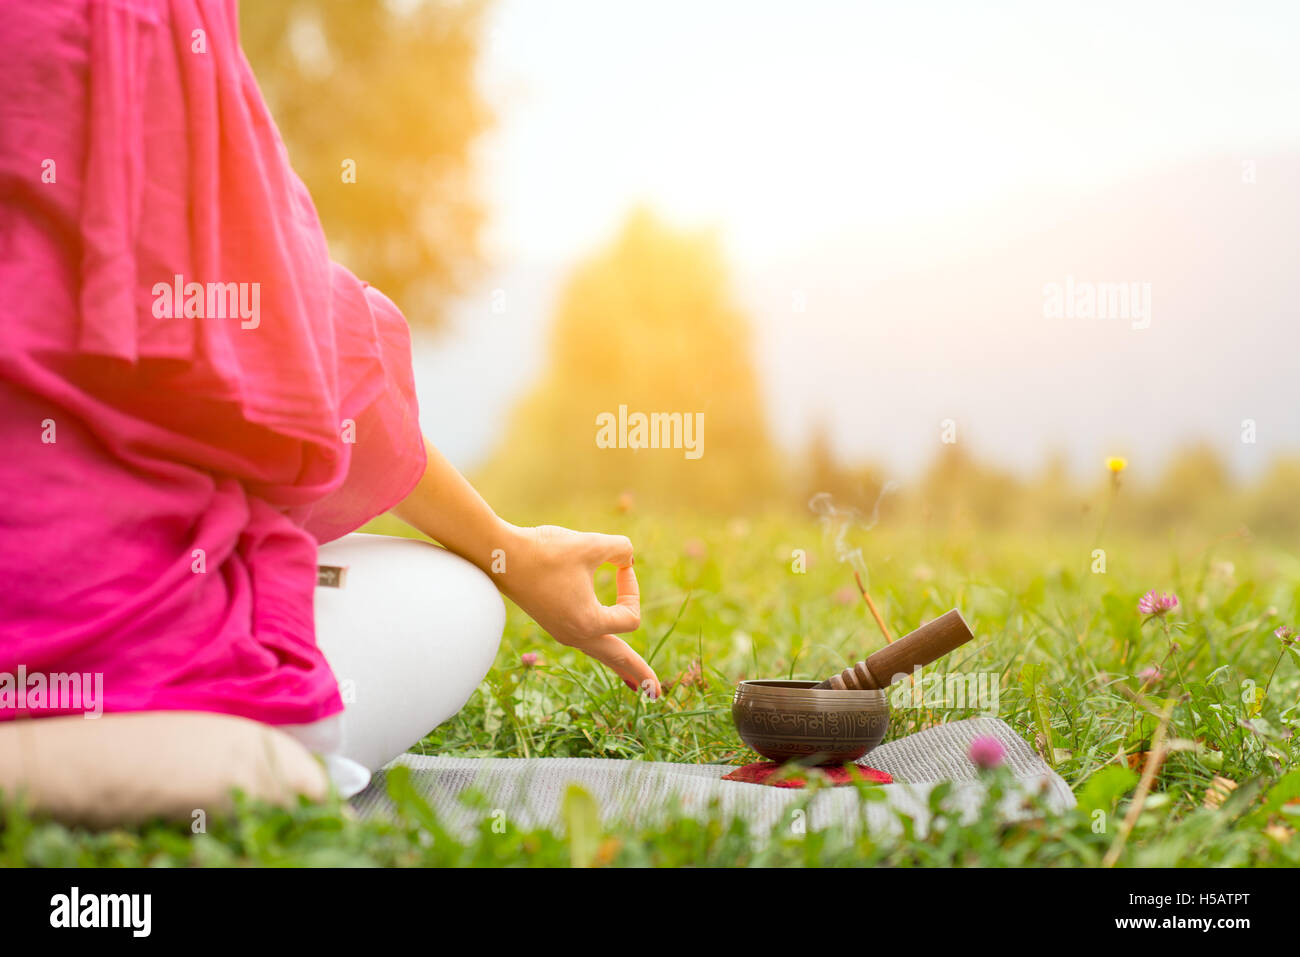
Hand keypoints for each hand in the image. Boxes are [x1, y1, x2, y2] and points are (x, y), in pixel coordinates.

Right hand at [496, 523, 658, 697]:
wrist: (499, 555)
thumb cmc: (545, 551)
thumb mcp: (591, 544)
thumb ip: (621, 549)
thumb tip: (628, 557)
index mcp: (588, 623)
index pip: (630, 616)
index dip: (632, 588)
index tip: (621, 565)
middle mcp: (575, 635)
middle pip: (617, 658)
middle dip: (638, 672)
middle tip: (657, 692)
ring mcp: (562, 632)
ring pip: (600, 653)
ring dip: (619, 664)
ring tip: (635, 681)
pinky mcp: (553, 623)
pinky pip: (586, 642)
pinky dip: (602, 649)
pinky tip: (603, 648)